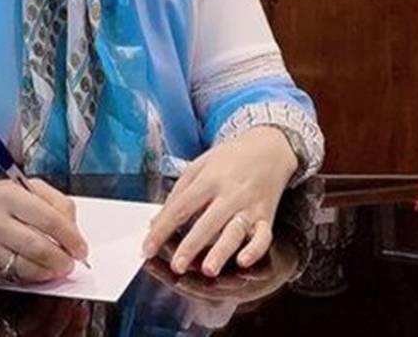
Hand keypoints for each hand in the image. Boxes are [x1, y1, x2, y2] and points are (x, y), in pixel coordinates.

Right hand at [0, 178, 88, 282]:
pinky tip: (33, 268)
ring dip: (48, 271)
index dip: (70, 236)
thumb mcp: (20, 188)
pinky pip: (13, 279)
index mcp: (7, 195)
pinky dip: (29, 277)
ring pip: (27, 267)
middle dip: (62, 259)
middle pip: (39, 247)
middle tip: (71, 262)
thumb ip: (52, 201)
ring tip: (56, 267)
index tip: (81, 247)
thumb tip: (73, 228)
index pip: (48, 218)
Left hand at [142, 126, 296, 276]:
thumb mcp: (199, 167)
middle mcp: (229, 193)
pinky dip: (255, 250)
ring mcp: (249, 206)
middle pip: (208, 222)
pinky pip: (263, 236)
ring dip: (222, 251)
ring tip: (208, 270)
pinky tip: (243, 261)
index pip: (181, 207)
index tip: (147, 249)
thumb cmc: (229, 159)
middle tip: (176, 267)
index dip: (163, 229)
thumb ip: (177, 194)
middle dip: (191, 245)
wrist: (269, 147)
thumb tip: (155, 223)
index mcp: (209, 180)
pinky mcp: (266, 216)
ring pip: (235, 231)